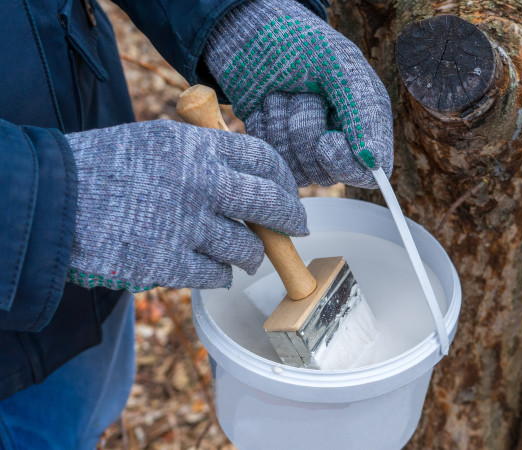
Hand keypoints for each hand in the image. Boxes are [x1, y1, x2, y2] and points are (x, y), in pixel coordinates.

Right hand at [65, 120, 305, 291]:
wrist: (50, 198)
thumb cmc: (103, 166)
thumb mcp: (157, 142)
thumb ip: (203, 155)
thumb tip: (248, 179)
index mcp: (197, 147)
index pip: (265, 159)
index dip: (284, 181)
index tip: (288, 195)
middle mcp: (201, 183)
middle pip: (270, 204)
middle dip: (289, 221)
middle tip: (294, 230)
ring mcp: (186, 224)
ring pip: (246, 248)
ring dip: (250, 255)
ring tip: (242, 256)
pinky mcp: (168, 262)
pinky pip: (216, 275)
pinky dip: (220, 275)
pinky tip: (212, 269)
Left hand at [204, 0, 392, 187]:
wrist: (246, 31)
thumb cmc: (297, 40)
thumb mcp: (338, 65)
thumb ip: (363, 112)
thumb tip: (374, 163)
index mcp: (366, 119)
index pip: (370, 172)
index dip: (348, 164)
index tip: (327, 140)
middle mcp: (340, 138)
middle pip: (328, 173)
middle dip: (307, 131)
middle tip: (300, 94)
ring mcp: (306, 148)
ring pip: (298, 169)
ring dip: (282, 126)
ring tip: (281, 92)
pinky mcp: (277, 148)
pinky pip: (274, 161)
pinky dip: (265, 130)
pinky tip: (265, 103)